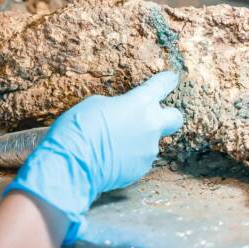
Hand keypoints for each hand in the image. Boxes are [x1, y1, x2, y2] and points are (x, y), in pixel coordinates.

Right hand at [3, 71, 183, 242]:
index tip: (171, 78)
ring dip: (138, 140)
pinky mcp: (141, 169)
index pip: (160, 86)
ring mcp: (148, 149)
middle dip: (168, 115)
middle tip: (152, 117)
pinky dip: (128, 157)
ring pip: (150, 141)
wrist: (73, 164)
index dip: (166, 81)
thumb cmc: (79, 128)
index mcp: (139, 103)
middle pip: (175, 118)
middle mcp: (151, 125)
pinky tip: (110, 158)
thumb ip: (118, 106)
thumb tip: (122, 114)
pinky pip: (139, 158)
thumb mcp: (96, 104)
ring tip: (112, 144)